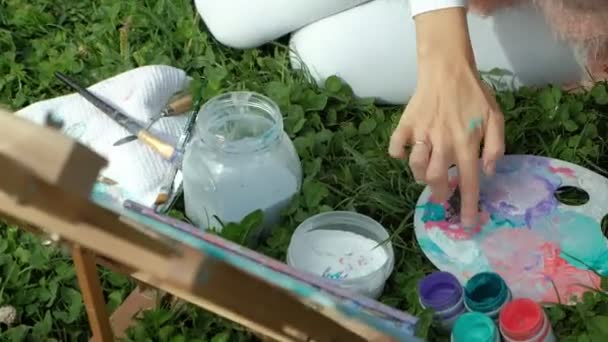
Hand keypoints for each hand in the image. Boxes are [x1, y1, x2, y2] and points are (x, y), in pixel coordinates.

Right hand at [389, 8, 504, 226]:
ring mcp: (423, 134)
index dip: (469, 207)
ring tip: (427, 174)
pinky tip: (406, 152)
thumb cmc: (474, 94)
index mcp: (467, 144)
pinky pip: (396, 147)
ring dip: (421, 176)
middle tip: (442, 194)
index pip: (469, 183)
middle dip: (439, 193)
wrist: (447, 68)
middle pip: (437, 180)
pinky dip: (398, 154)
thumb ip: (495, 147)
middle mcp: (444, 143)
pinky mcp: (406, 125)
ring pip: (416, 167)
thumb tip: (488, 173)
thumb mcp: (495, 118)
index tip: (467, 226)